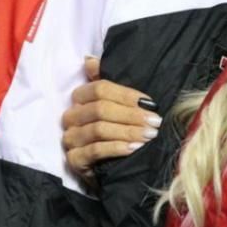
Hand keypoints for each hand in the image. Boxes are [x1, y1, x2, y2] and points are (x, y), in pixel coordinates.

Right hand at [62, 56, 160, 177]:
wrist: (113, 168)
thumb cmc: (118, 131)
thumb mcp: (116, 106)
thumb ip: (106, 82)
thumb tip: (89, 59)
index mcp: (80, 99)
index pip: (100, 88)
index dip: (127, 95)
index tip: (151, 104)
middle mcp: (71, 117)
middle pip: (100, 108)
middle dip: (131, 115)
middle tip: (155, 122)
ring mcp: (70, 139)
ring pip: (99, 129)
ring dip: (128, 132)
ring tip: (149, 135)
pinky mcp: (74, 160)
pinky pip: (95, 150)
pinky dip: (117, 148)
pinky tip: (134, 149)